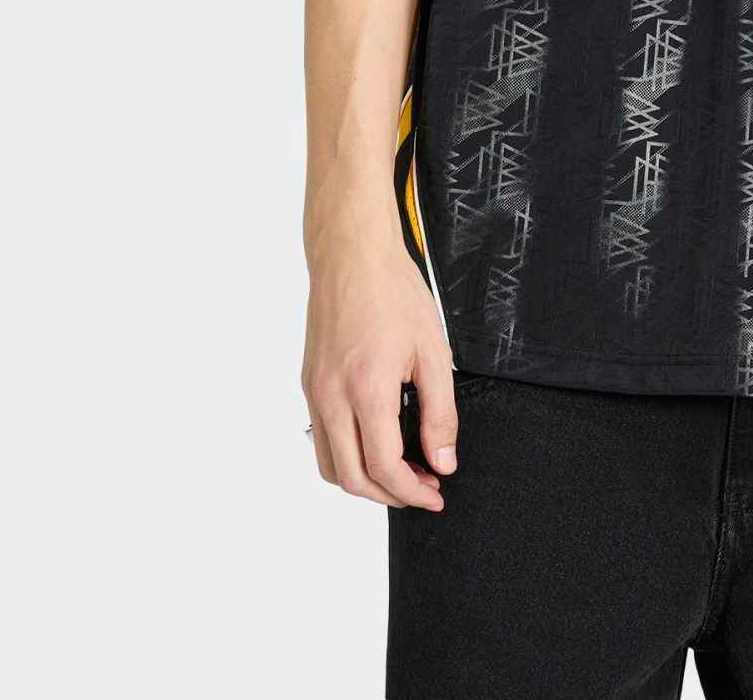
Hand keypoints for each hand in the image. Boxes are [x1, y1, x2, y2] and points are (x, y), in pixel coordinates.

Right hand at [302, 222, 455, 510]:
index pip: (383, 466)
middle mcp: (332, 397)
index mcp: (366, 389)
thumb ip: (440, 413)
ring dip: (364, 481)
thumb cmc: (394, 293)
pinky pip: (321, 438)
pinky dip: (346, 457)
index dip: (411, 491)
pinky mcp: (309, 384)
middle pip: (351, 477)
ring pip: (330, 465)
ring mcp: (314, 392)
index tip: (435, 494)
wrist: (352, 256)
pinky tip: (374, 444)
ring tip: (400, 473)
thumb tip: (443, 461)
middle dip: (389, 495)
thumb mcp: (434, 352)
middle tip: (423, 489)